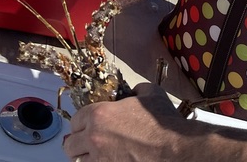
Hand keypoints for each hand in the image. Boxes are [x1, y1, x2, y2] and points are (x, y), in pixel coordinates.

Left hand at [64, 83, 198, 161]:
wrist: (175, 148)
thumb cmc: (163, 121)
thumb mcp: (149, 93)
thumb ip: (135, 91)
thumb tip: (132, 93)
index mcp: (99, 114)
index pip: (76, 119)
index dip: (82, 122)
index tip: (88, 126)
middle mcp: (94, 137)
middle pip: (70, 144)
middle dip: (77, 143)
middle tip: (87, 143)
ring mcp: (100, 159)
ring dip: (85, 157)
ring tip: (96, 155)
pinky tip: (106, 161)